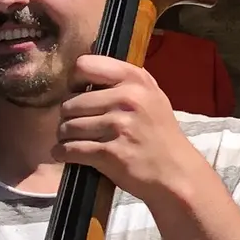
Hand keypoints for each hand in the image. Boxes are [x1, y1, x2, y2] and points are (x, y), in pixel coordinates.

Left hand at [59, 57, 200, 200]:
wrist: (176, 173)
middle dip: (68, 117)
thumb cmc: (160, 135)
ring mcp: (118, 126)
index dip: (75, 82)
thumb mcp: (151, 96)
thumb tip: (82, 73)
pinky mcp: (110, 153)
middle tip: (78, 126)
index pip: (84, 66)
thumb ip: (123, 81)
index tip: (80, 95)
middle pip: (70, 103)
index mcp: (135, 80)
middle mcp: (127, 99)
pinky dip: (63, 154)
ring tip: (75, 141)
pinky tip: (67, 155)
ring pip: (67, 127)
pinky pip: (70, 149)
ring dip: (65, 137)